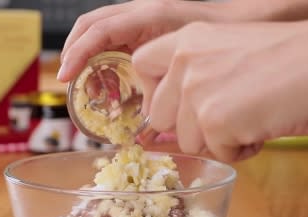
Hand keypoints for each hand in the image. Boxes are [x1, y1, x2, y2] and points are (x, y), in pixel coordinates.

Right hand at [57, 0, 227, 81]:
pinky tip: (105, 76)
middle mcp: (140, 11)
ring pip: (98, 30)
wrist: (241, 16)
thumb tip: (148, 115)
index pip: (100, 31)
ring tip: (84, 82)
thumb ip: (167, 81)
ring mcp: (140, 15)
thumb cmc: (223, 32)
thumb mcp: (191, 58)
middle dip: (73, 52)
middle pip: (90, 26)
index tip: (66, 76)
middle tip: (68, 80)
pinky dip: (100, 54)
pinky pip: (112, 35)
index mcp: (149, 15)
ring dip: (84, 54)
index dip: (77, 54)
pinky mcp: (143, 24)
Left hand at [132, 19, 307, 161]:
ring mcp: (197, 90)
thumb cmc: (295, 58)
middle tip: (229, 116)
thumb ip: (195, 76)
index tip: (178, 105)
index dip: (156, 92)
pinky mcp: (214, 119)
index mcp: (188, 38)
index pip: (141, 66)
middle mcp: (185, 60)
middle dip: (190, 126)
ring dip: (219, 140)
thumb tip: (165, 125)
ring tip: (254, 116)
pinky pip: (217, 154)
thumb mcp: (230, 53)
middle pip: (158, 116)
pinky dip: (242, 150)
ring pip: (186, 141)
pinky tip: (264, 126)